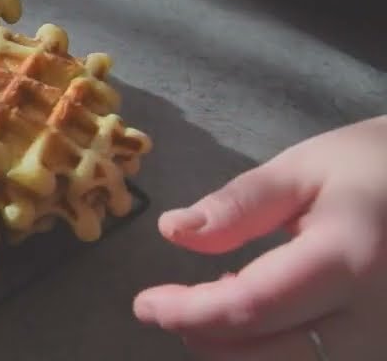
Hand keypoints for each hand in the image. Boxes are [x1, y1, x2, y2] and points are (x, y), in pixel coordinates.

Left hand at [134, 116, 386, 359]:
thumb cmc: (375, 168)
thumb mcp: (305, 169)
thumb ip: (238, 206)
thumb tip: (173, 231)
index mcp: (348, 258)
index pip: (250, 307)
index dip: (188, 312)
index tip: (145, 304)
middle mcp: (374, 317)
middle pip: (270, 357)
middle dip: (206, 339)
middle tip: (172, 306)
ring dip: (242, 353)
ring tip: (219, 303)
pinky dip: (279, 353)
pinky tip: (265, 322)